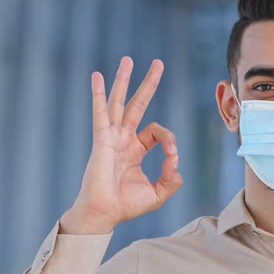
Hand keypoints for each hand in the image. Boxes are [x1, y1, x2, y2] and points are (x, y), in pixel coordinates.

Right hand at [60, 57, 181, 233]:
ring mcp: (112, 136)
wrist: (105, 214)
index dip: (169, 140)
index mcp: (136, 149)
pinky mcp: (101, 139)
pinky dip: (98, 94)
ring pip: (118, 102)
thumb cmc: (127, 205)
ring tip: (128, 60)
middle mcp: (123, 139)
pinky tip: (97, 76)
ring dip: (123, 80)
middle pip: (137, 104)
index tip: (172, 156)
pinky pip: (100, 112)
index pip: (157, 132)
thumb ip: (172, 178)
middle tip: (158, 63)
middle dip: (148, 84)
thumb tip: (176, 160)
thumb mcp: (159, 192)